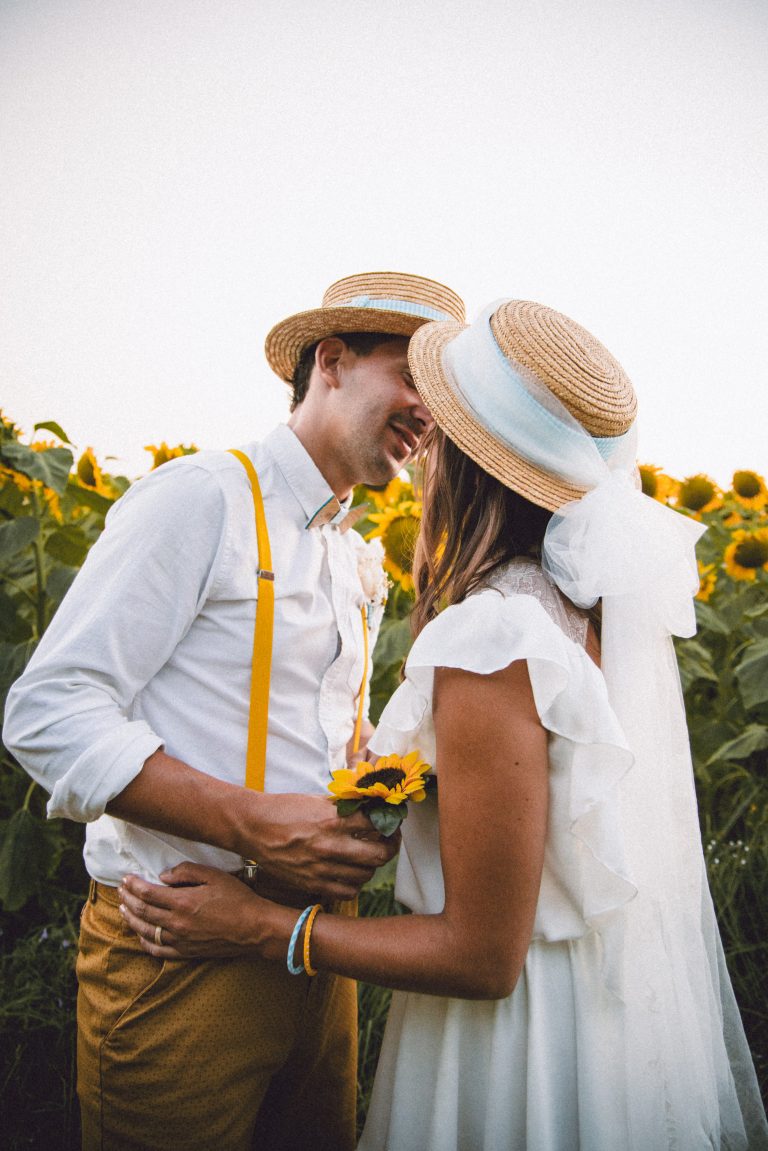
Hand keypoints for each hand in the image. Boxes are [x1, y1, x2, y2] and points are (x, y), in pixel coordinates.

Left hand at [118, 864, 292, 960]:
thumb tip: (164, 876)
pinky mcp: (185, 952)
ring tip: (123, 909)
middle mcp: (176, 923)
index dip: (134, 885)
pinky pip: (157, 950)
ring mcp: (179, 940)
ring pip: (145, 931)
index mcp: (182, 902)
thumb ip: (187, 872)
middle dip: (128, 899)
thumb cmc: (237, 899)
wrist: (254, 929)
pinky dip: (144, 941)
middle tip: (121, 890)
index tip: (126, 878)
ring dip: (131, 918)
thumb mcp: (214, 876)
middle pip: (142, 911)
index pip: (148, 893)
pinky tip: (139, 934)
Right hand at [237, 793, 397, 901]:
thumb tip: (371, 808)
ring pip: (366, 875)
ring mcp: (321, 869)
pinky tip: (352, 873)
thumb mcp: (318, 801)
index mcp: (333, 820)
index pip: (377, 824)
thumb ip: (345, 808)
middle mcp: (330, 846)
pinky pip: (347, 891)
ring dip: (372, 865)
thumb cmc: (284, 810)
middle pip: (379, 855)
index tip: (391, 821)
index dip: (389, 822)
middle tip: (389, 840)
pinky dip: (355, 883)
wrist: (253, 828)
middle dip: (390, 847)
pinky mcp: (313, 884)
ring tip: (368, 856)